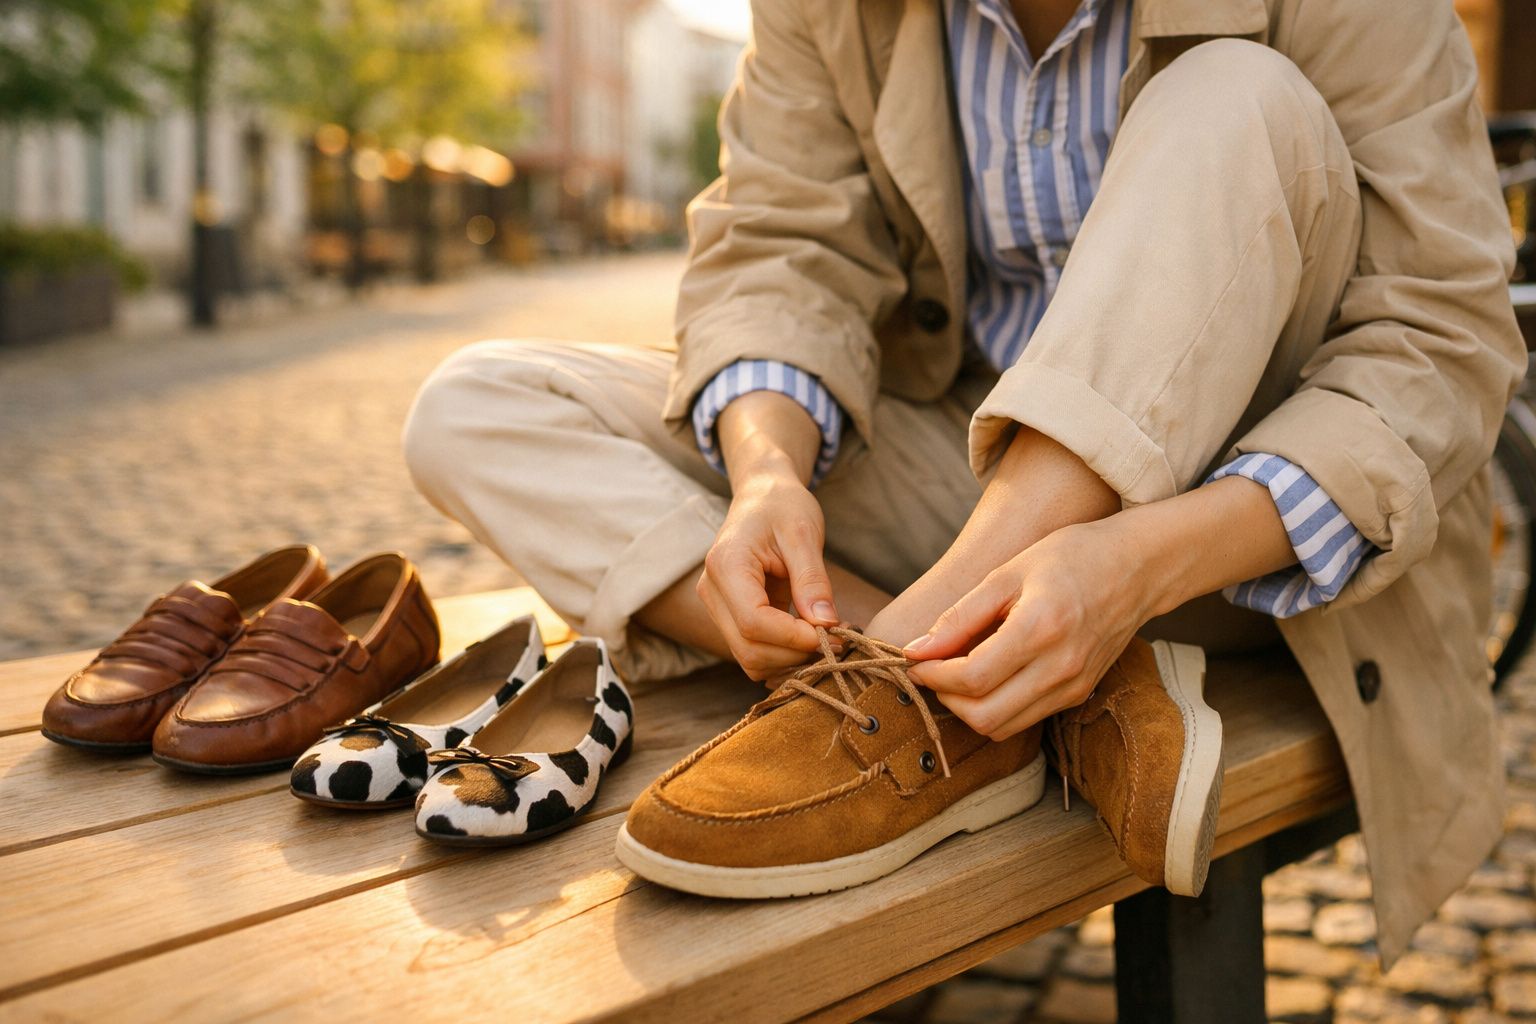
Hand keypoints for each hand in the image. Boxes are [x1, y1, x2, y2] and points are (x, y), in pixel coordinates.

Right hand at [697, 473, 838, 680]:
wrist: (762, 497)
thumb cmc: (783, 506)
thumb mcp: (804, 534)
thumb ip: (812, 580)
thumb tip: (825, 624)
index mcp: (726, 566)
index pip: (753, 622)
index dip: (794, 637)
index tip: (833, 633)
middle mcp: (712, 592)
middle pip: (749, 649)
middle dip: (795, 654)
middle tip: (837, 639)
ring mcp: (718, 608)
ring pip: (750, 659)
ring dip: (791, 659)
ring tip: (826, 636)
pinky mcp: (730, 618)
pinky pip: (754, 652)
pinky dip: (784, 655)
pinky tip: (810, 636)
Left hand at [903, 519, 1157, 739]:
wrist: (1137, 567)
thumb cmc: (1070, 558)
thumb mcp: (1007, 573)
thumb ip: (959, 616)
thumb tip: (915, 650)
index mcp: (1041, 628)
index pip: (972, 678)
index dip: (933, 675)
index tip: (915, 660)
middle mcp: (1061, 667)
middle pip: (984, 717)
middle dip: (946, 699)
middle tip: (933, 670)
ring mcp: (1074, 687)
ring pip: (1003, 727)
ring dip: (969, 709)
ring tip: (956, 673)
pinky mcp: (1079, 695)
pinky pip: (1025, 718)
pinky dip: (996, 707)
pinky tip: (987, 675)